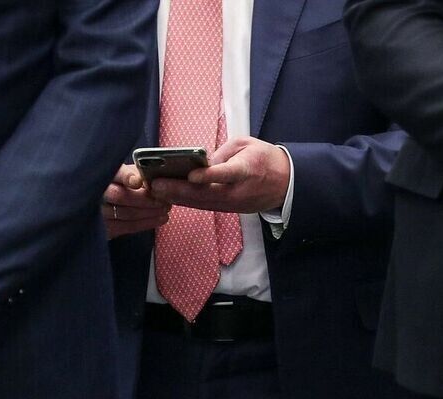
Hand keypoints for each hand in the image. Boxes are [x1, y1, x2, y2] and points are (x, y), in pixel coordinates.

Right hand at [102, 164, 169, 238]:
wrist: (105, 203)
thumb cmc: (122, 183)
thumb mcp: (128, 172)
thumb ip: (138, 172)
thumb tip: (156, 178)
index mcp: (104, 173)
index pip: (114, 173)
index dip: (126, 177)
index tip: (138, 182)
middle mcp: (97, 191)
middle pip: (120, 196)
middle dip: (146, 199)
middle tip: (164, 200)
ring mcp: (98, 211)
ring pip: (125, 213)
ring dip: (150, 212)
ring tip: (165, 209)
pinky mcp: (103, 227)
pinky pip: (126, 227)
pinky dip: (146, 223)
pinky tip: (160, 219)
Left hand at [150, 137, 289, 212]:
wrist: (286, 183)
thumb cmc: (265, 158)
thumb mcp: (246, 144)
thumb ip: (222, 153)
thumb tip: (199, 163)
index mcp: (247, 169)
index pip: (227, 174)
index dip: (209, 175)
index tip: (191, 174)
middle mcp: (239, 191)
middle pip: (207, 193)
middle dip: (179, 190)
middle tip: (156, 185)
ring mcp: (235, 204)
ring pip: (203, 203)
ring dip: (178, 198)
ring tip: (156, 192)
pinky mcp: (231, 210)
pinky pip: (206, 206)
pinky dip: (187, 202)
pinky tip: (170, 197)